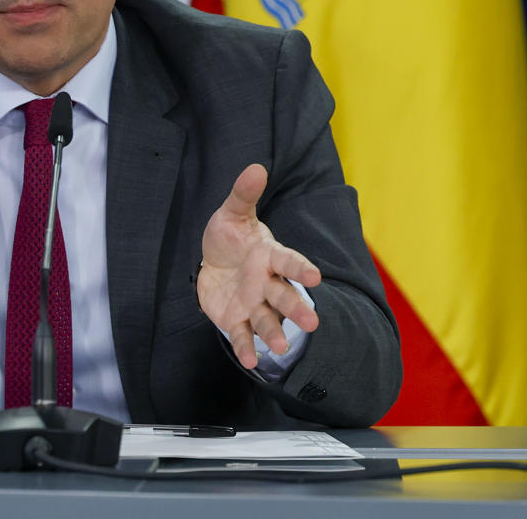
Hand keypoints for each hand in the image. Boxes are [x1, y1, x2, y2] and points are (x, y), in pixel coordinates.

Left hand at [196, 163, 321, 368]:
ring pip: (268, 320)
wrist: (211, 262)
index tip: (315, 277)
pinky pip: (243, 335)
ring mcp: (253, 304)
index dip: (301, 269)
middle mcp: (266, 282)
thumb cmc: (230, 237)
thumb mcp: (232, 214)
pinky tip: (250, 361)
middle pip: (284, 296)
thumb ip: (244, 195)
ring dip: (274, 333)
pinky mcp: (236, 320)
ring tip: (279, 347)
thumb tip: (256, 167)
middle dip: (297, 308)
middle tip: (313, 323)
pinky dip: (246, 348)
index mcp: (269, 255)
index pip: (289, 261)